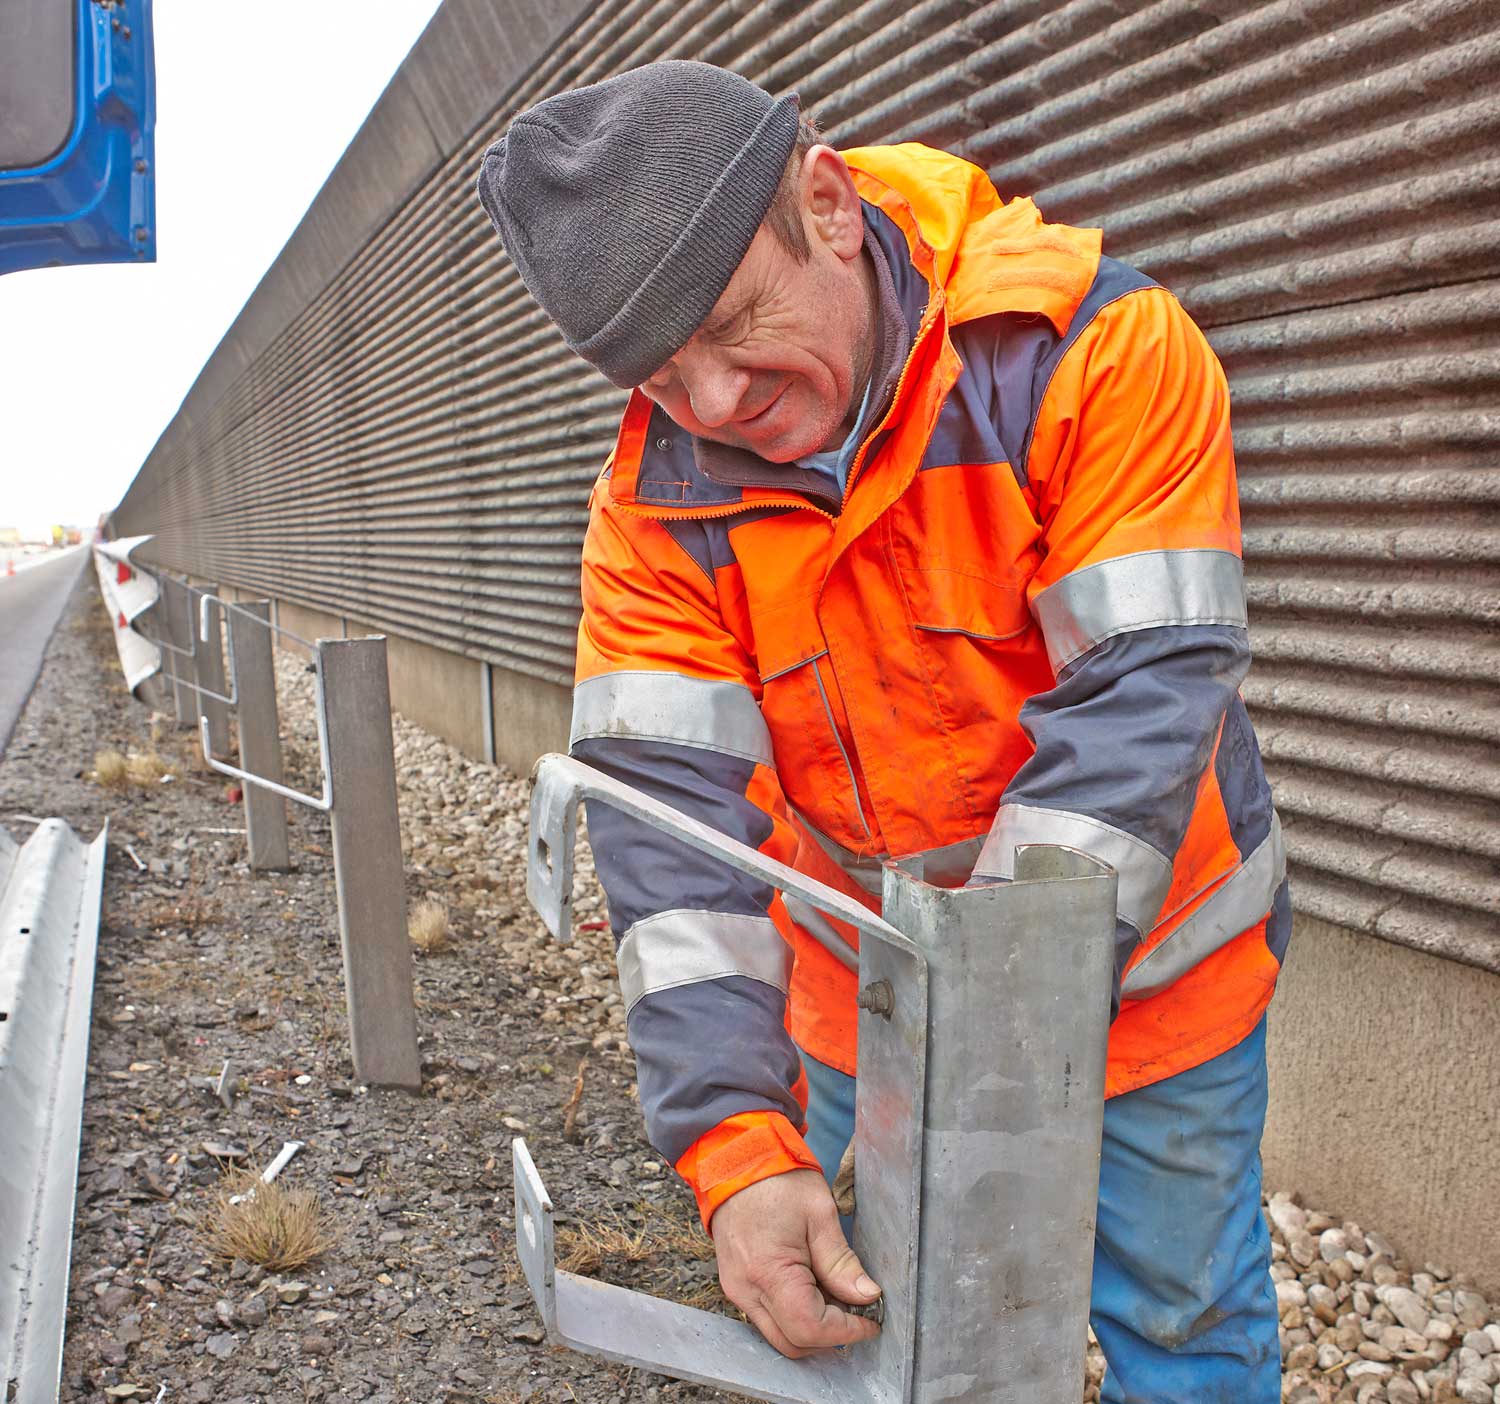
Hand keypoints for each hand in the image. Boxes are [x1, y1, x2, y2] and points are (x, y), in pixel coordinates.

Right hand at [710, 1168, 881, 1357]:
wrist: (735, 1160)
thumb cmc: (778, 1180)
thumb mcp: (820, 1214)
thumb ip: (842, 1262)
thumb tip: (868, 1296)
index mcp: (768, 1272)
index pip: (810, 1328)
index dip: (846, 1330)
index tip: (870, 1320)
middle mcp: (746, 1291)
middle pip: (793, 1344)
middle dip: (830, 1335)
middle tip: (856, 1308)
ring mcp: (737, 1290)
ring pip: (779, 1335)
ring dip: (811, 1327)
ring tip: (833, 1293)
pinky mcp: (735, 1285)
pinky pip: (767, 1318)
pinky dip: (794, 1314)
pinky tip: (811, 1286)